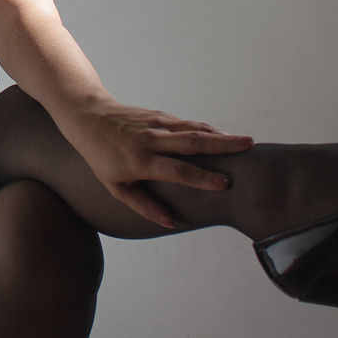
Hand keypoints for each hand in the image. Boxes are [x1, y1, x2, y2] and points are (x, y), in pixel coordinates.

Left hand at [67, 101, 253, 226]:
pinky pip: (186, 124)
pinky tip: (222, 137)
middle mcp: (150, 140)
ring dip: (220, 135)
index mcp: (139, 161)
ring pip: (192, 129)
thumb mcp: (115, 186)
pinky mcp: (158, 115)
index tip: (224, 183)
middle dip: (222, 145)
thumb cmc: (101, 157)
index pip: (176, 170)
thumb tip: (170, 222)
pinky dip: (206, 130)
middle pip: (191, 142)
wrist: (88, 117)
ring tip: (246, 142)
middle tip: (249, 147)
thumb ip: (143, 205)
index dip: (201, 178)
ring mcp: (155, 125)